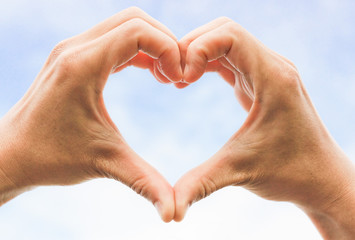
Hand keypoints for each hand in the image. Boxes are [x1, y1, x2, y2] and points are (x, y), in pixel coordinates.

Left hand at [0, 7, 181, 221]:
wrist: (12, 155)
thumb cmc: (52, 158)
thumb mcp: (105, 164)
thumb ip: (144, 184)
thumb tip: (173, 216)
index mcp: (83, 66)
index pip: (138, 31)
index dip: (169, 50)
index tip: (179, 79)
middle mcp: (75, 48)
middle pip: (135, 19)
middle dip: (166, 42)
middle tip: (178, 75)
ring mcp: (72, 48)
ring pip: (125, 24)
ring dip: (152, 44)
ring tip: (167, 76)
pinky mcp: (73, 56)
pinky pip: (114, 38)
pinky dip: (138, 49)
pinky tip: (150, 73)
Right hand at [174, 18, 354, 237]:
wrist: (321, 178)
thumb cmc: (290, 173)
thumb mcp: (241, 172)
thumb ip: (201, 185)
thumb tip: (170, 214)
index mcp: (273, 77)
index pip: (230, 35)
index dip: (198, 47)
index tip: (180, 77)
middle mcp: (273, 66)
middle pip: (225, 30)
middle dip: (192, 46)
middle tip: (171, 74)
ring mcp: (268, 71)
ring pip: (226, 41)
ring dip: (198, 53)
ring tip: (177, 78)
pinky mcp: (262, 81)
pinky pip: (230, 58)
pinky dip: (206, 62)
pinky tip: (190, 81)